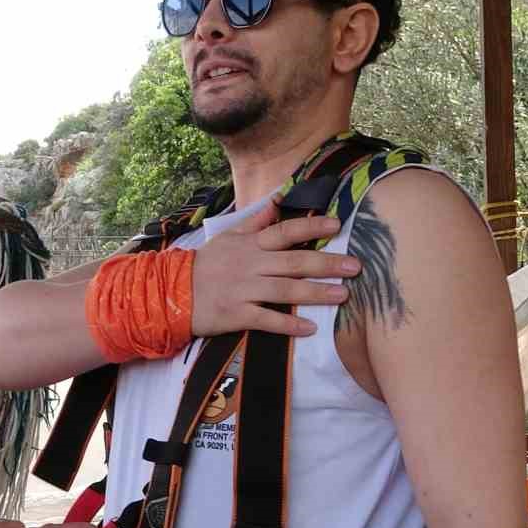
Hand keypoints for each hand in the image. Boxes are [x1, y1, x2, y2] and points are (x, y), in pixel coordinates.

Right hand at [190, 201, 359, 338]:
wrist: (172, 293)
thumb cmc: (206, 265)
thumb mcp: (228, 237)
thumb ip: (256, 221)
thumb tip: (280, 199)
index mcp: (250, 245)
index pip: (284, 232)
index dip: (311, 226)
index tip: (337, 224)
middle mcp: (250, 265)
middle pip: (293, 262)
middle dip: (326, 264)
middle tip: (355, 267)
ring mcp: (243, 290)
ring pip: (285, 290)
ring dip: (316, 293)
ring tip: (342, 295)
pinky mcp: (236, 314)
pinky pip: (266, 319)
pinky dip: (288, 324)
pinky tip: (309, 328)